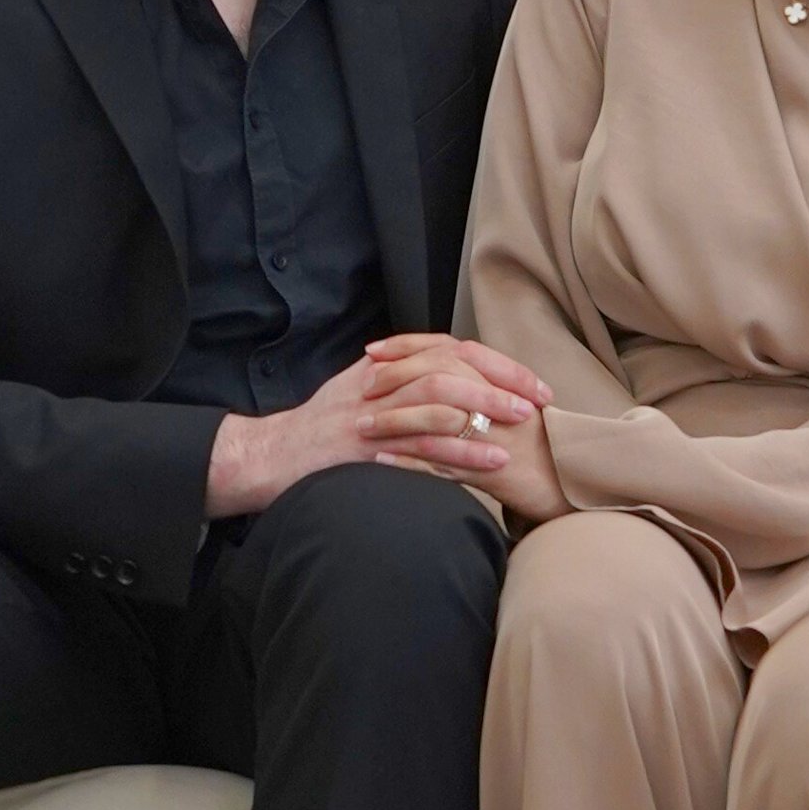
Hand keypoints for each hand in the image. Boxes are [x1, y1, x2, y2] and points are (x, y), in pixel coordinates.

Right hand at [202, 340, 550, 520]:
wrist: (269, 459)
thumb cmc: (319, 434)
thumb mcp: (360, 396)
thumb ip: (401, 387)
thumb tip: (452, 388)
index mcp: (383, 366)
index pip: (450, 349)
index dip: (495, 363)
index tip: (530, 382)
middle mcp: (380, 380)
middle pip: (452, 364)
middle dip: (501, 380)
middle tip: (539, 399)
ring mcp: (372, 412)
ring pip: (440, 397)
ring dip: (488, 408)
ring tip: (524, 423)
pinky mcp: (367, 447)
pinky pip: (423, 444)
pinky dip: (463, 450)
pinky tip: (494, 460)